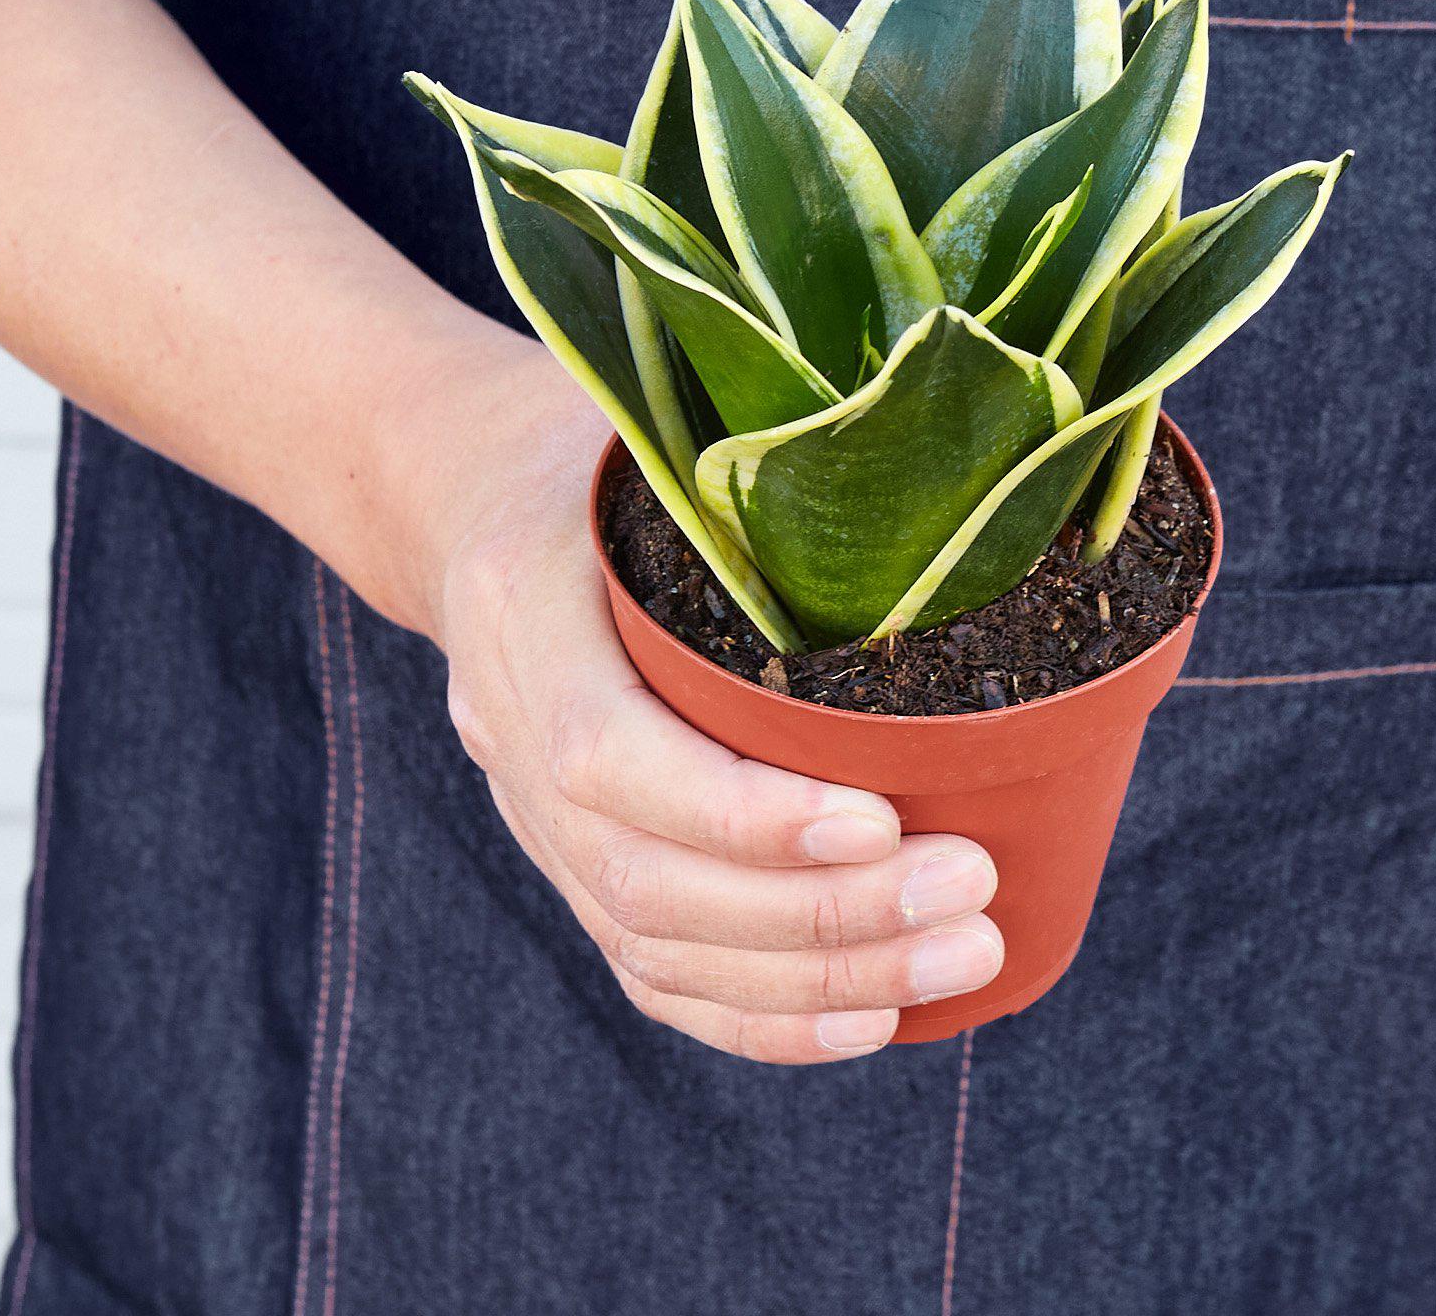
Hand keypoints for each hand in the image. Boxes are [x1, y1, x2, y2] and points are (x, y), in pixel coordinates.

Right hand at [407, 344, 1004, 1062]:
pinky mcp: (569, 853)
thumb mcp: (648, 420)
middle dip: (822, 914)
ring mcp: (530, 810)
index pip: (612, 756)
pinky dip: (760, 1014)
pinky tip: (870, 1016)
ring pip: (658, 942)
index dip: (744, 814)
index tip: (882, 819)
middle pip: (650, 879)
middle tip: (972, 893)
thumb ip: (756, 468)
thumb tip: (955, 493)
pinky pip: (651, 966)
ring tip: (963, 957)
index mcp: (522, 608)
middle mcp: (509, 731)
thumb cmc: (592, 444)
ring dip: (818, 977)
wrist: (464, 494)